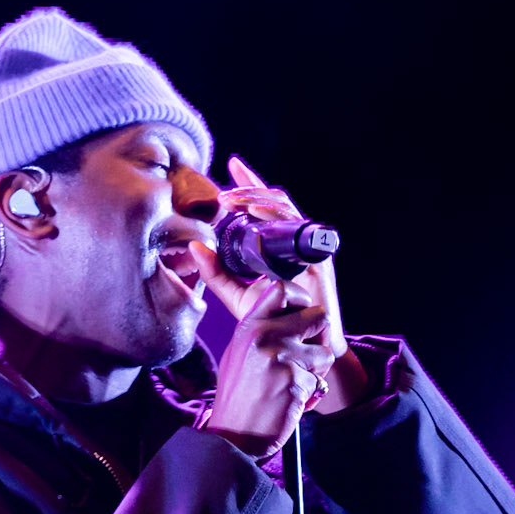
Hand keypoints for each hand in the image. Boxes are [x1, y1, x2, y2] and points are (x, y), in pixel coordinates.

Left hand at [192, 155, 367, 424]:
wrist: (307, 348)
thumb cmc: (276, 320)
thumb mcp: (238, 296)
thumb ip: (216, 274)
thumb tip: (194, 246)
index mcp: (281, 243)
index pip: (266, 206)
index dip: (251, 184)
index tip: (231, 165)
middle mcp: (297, 240)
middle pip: (276, 201)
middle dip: (250, 191)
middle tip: (223, 193)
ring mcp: (310, 247)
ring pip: (287, 210)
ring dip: (260, 201)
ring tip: (235, 201)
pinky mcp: (319, 259)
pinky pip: (299, 230)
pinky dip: (280, 219)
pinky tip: (258, 215)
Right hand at [195, 274, 334, 457]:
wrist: (234, 436)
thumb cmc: (239, 397)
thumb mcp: (239, 353)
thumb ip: (262, 329)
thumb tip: (293, 310)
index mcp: (249, 325)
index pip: (282, 289)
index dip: (303, 299)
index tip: (305, 315)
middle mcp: (264, 335)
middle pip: (318, 316)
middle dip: (320, 338)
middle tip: (308, 358)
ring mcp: (280, 357)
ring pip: (325, 352)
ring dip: (318, 371)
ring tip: (296, 384)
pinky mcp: (294, 380)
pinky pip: (320, 381)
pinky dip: (311, 395)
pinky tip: (292, 402)